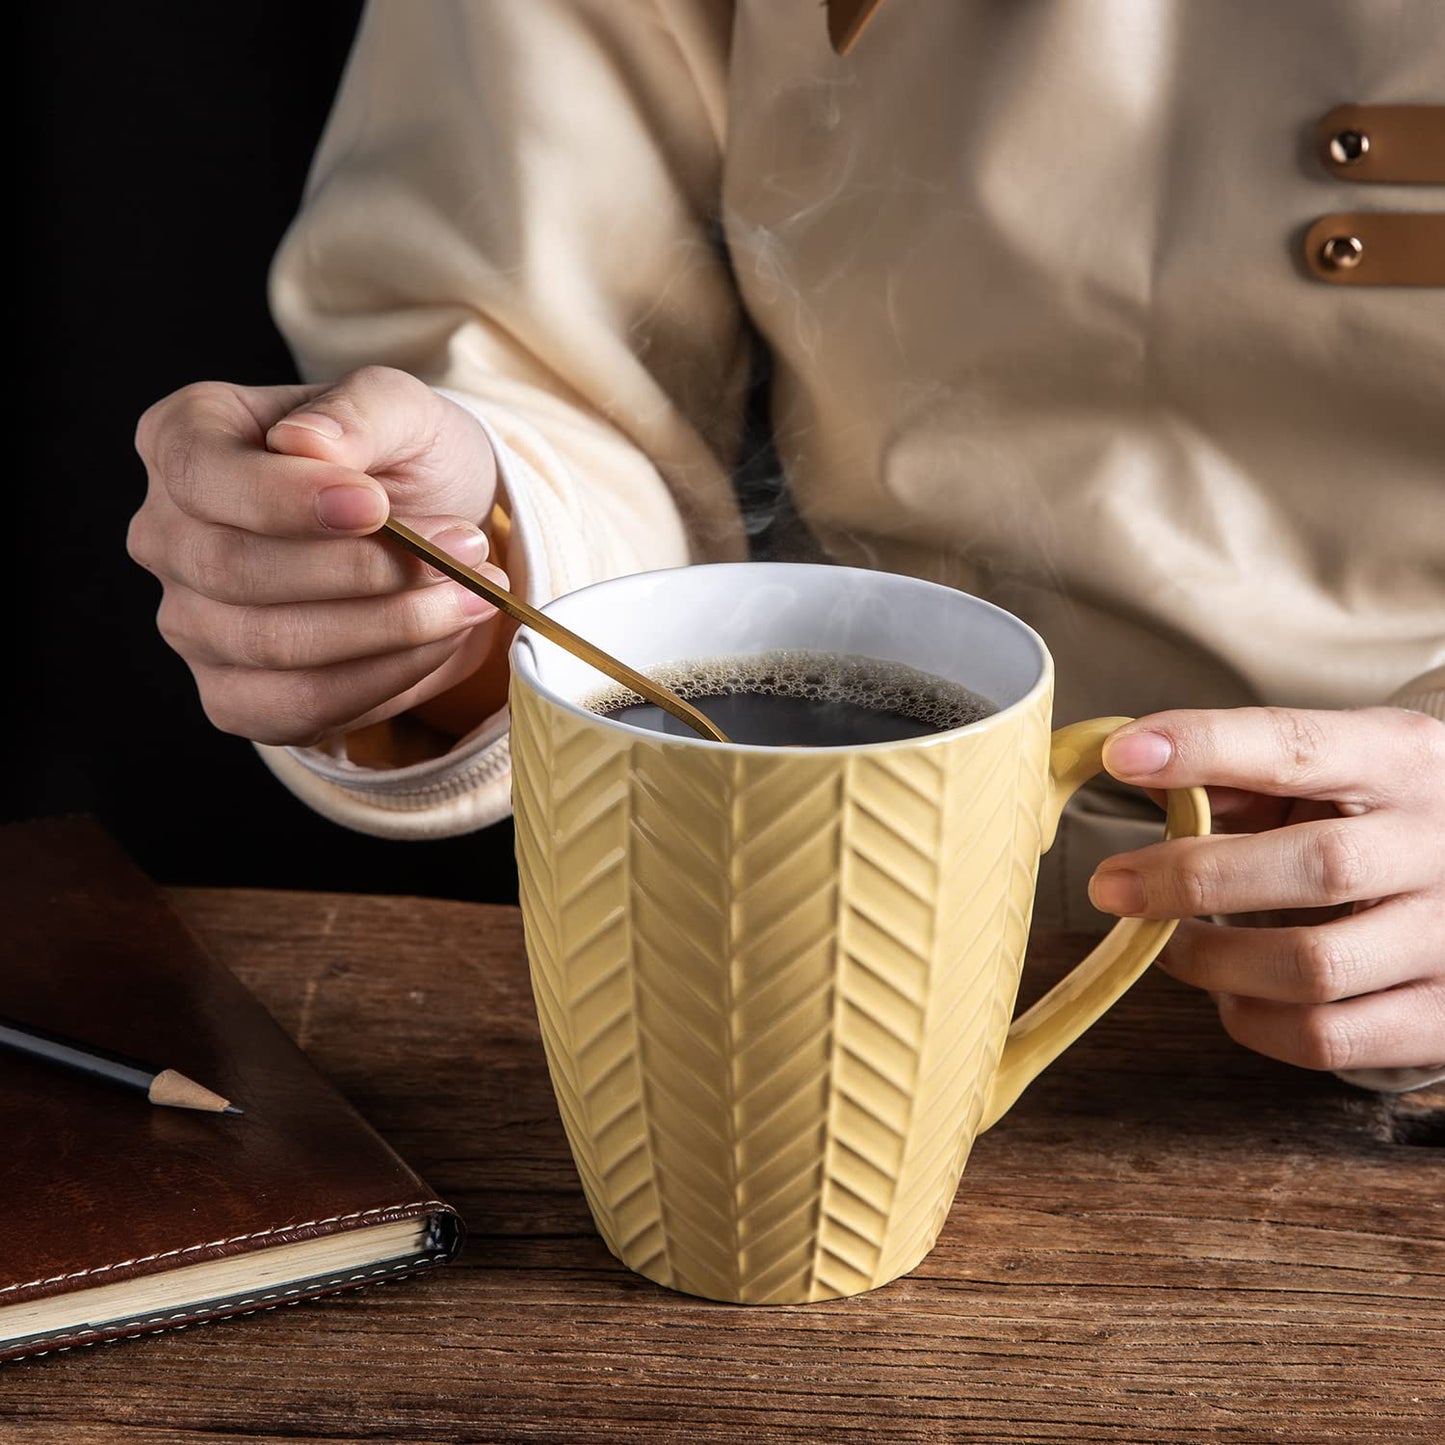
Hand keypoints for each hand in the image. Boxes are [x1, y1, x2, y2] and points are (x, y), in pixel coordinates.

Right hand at [129, 366, 506, 746]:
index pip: (203, 475)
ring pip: (276, 645)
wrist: (438, 533)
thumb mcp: (401, 409)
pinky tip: (441, 642)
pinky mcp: (235, 696)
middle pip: (237, 570)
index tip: (376, 506)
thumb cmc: (403, 460)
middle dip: (366, 569)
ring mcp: (191, 625)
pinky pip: (300, 707)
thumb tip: (305, 442)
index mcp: (183, 442)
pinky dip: (386, 679)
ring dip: (394, 627)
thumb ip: (358, 412)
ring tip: (473, 595)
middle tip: (465, 553)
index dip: (286, 499)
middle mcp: (167, 538)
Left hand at [1091, 706, 1444, 1074]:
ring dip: (1212, 961)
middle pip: (1315, 868)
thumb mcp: (1323, 769)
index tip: (1121, 757)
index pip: (1298, 745)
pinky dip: (1254, 1021)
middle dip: (1192, 879)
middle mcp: (1439, 844)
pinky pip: (1327, 1038)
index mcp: (1401, 759)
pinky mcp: (1439, 1018)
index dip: (1204, 748)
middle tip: (1110, 886)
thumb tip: (1131, 767)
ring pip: (1314, 968)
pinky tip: (1227, 993)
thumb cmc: (1367, 814)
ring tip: (1165, 942)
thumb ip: (1233, 769)